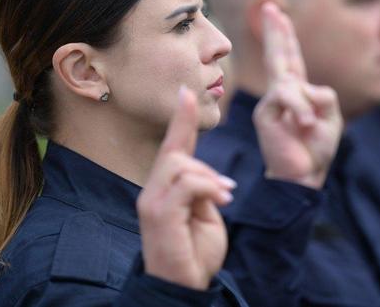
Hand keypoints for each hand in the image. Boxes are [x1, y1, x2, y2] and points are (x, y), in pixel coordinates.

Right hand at [137, 87, 235, 289]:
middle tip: (226, 190)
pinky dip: (208, 188)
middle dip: (206, 166)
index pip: (172, 148)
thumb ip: (204, 190)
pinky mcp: (159, 215)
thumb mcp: (206, 214)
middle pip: (175, 153)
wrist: (185, 287)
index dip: (181, 120)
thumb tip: (210, 177)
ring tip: (223, 198)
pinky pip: (185, 185)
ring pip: (180, 165)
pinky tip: (221, 201)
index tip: (186, 92)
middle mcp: (152, 192)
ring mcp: (152, 203)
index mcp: (164, 190)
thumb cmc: (196, 253)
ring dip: (209, 179)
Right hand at [253, 2, 342, 188]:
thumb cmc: (316, 149)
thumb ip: (323, 96)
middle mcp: (281, 93)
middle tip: (269, 7)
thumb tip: (305, 90)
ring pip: (291, 83)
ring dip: (306, 106)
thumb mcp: (331, 117)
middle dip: (275, 32)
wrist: (301, 177)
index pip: (291, 58)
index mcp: (298, 92)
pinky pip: (288, 99)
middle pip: (278, 56)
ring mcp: (271, 103)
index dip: (285, 35)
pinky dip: (302, 111)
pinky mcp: (265, 114)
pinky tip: (304, 127)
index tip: (278, 13)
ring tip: (309, 127)